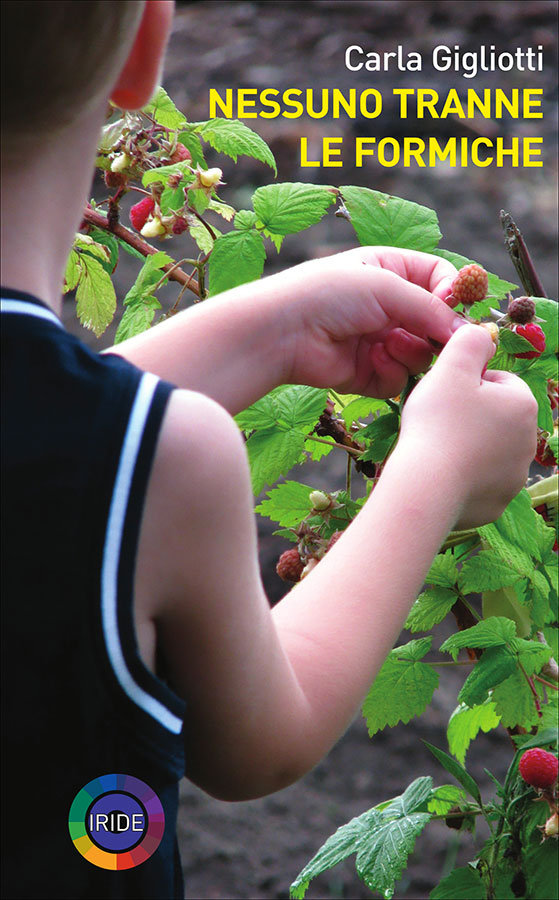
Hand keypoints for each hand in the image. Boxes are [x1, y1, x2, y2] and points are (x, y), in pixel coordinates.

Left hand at [280, 246, 460, 397]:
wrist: (282, 332)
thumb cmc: (327, 294)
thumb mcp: (384, 286)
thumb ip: (429, 307)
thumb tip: (466, 331)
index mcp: (391, 271)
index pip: (440, 280)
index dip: (454, 295)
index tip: (458, 309)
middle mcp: (388, 306)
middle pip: (437, 323)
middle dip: (438, 333)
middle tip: (440, 341)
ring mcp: (379, 341)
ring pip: (422, 355)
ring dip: (411, 352)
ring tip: (387, 345)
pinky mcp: (369, 373)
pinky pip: (399, 378)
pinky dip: (390, 372)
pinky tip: (370, 360)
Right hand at [399, 324, 537, 527]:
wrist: (426, 487)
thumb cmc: (438, 423)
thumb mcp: (451, 367)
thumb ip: (470, 341)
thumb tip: (481, 333)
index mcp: (523, 404)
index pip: (498, 381)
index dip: (467, 383)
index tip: (445, 394)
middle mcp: (528, 441)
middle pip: (494, 417)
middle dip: (469, 415)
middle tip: (438, 421)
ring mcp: (514, 476)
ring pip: (488, 450)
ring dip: (466, 445)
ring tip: (437, 448)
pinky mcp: (497, 503)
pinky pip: (479, 481)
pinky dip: (462, 476)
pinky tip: (441, 473)